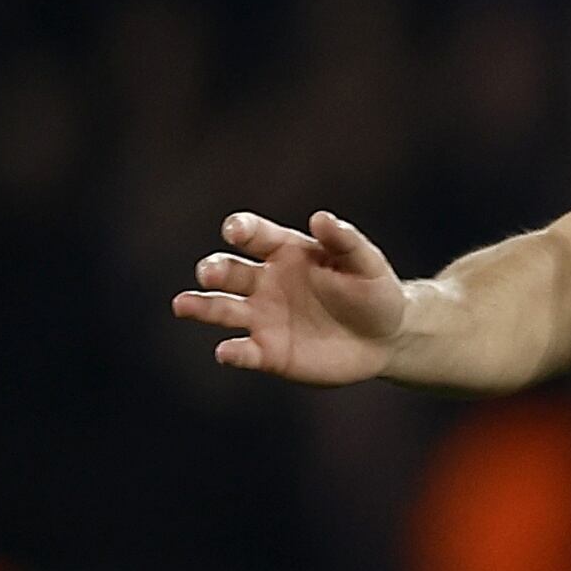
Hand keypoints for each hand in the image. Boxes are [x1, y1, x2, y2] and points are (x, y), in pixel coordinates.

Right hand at [176, 211, 408, 384]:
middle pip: (229, 271)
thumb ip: (345, 241)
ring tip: (182, 305)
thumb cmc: (374, 292)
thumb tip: (321, 218)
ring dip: (201, 306)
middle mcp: (265, 282)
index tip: (235, 231)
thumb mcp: (367, 263)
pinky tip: (226, 351)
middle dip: (215, 269)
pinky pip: (244, 351)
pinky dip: (233, 352)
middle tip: (209, 273)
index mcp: (285, 251)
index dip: (242, 229)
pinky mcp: (270, 352)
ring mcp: (263, 317)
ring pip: (222, 308)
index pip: (255, 235)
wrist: (387, 338)